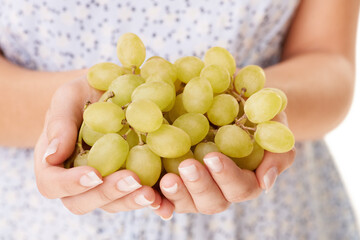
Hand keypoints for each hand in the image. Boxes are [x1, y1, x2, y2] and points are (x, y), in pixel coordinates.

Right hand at [34, 76, 161, 213]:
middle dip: (108, 193)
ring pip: (112, 204)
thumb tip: (52, 156)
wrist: (107, 93)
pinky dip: (150, 201)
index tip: (95, 174)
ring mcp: (105, 183)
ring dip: (130, 200)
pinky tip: (164, 198)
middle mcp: (78, 180)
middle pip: (83, 201)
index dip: (72, 184)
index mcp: (55, 163)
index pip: (53, 184)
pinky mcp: (130, 180)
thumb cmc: (82, 94)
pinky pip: (136, 196)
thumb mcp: (68, 98)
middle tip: (131, 180)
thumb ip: (59, 123)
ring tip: (150, 192)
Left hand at [153, 111, 295, 216]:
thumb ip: (276, 149)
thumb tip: (265, 183)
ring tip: (166, 180)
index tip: (213, 157)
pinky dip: (155, 196)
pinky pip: (163, 194)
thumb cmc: (256, 111)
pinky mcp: (172, 177)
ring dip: (176, 194)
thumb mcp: (273, 121)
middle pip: (212, 201)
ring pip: (186, 201)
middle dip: (200, 185)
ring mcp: (194, 186)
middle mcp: (219, 187)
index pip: (240, 186)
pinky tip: (145, 190)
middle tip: (187, 166)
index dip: (227, 176)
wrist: (231, 98)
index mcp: (244, 178)